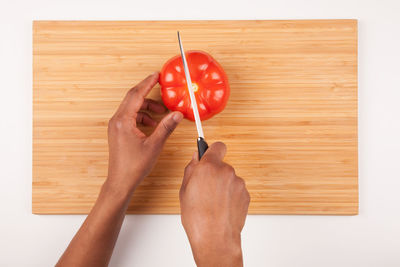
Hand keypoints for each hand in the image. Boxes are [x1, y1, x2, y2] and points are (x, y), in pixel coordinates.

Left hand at [106, 72, 182, 194]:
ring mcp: (116, 126)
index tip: (156, 75)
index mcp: (123, 121)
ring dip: (146, 106)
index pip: (136, 95)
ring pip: (132, 107)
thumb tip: (176, 114)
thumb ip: (166, 127)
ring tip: (160, 112)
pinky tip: (152, 123)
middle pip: (132, 98)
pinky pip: (130, 116)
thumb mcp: (154, 145)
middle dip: (147, 92)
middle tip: (159, 85)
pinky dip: (142, 116)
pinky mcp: (118, 131)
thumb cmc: (133, 166)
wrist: (120, 181)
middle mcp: (117, 120)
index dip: (147, 83)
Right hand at [179, 142, 249, 266]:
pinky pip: (236, 190)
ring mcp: (238, 183)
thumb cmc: (197, 218)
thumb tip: (196, 157)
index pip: (218, 146)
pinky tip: (221, 208)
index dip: (213, 150)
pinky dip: (230, 196)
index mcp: (210, 166)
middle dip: (215, 173)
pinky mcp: (246, 194)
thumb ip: (191, 169)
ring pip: (229, 178)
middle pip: (222, 165)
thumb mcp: (185, 190)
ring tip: (213, 203)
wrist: (215, 238)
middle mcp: (227, 171)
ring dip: (223, 186)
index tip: (209, 155)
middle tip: (205, 188)